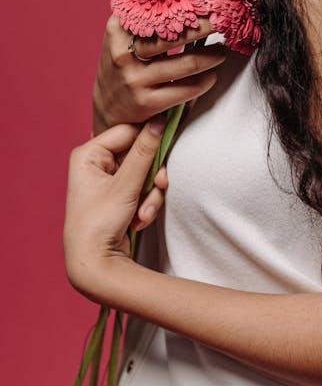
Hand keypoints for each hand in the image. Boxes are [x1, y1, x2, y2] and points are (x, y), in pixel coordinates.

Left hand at [63, 120, 165, 301]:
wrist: (94, 263)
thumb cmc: (99, 223)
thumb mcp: (126, 185)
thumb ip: (145, 152)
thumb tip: (160, 121)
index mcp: (88, 154)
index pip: (128, 131)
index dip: (150, 138)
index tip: (169, 140)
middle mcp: (96, 164)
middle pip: (139, 154)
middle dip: (151, 176)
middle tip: (159, 186)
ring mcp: (107, 181)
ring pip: (144, 174)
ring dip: (150, 195)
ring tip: (143, 214)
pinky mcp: (118, 196)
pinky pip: (141, 189)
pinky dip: (145, 205)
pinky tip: (138, 221)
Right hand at [92, 15, 226, 133]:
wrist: (108, 109)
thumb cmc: (124, 66)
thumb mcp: (122, 38)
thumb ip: (143, 20)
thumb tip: (184, 0)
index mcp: (118, 30)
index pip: (157, 11)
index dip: (186, 4)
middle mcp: (124, 52)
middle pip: (176, 33)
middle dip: (207, 26)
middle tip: (225, 20)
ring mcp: (135, 78)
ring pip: (188, 63)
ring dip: (213, 56)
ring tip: (221, 52)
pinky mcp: (146, 102)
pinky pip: (188, 89)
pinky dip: (205, 81)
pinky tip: (210, 76)